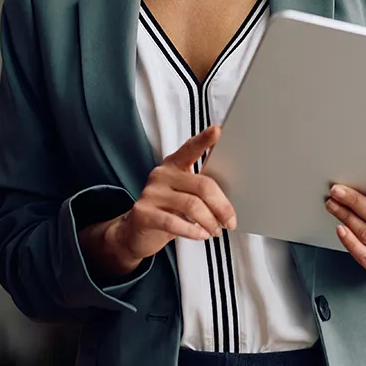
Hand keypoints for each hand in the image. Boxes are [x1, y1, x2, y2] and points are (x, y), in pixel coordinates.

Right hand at [109, 125, 235, 269]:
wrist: (135, 232)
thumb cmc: (167, 211)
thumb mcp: (183, 194)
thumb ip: (199, 187)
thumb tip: (230, 196)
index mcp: (173, 164)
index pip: (191, 148)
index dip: (205, 139)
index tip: (219, 130)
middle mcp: (161, 174)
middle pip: (201, 185)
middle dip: (221, 205)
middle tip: (231, 221)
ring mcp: (151, 192)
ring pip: (192, 205)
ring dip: (210, 221)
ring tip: (216, 231)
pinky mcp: (143, 212)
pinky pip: (174, 222)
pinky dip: (193, 231)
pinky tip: (201, 236)